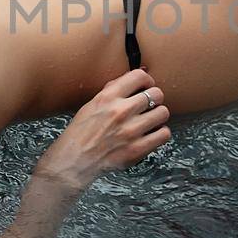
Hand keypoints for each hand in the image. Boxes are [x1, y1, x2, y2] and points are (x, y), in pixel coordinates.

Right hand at [37, 68, 171, 186]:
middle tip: (149, 106)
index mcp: (107, 97)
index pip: (139, 76)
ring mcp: (130, 131)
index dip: (147, 80)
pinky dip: (160, 134)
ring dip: (158, 116)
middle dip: (155, 98)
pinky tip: (150, 134)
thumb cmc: (81, 133)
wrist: (74, 161)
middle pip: (156, 93)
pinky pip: (164, 134)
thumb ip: (114, 90)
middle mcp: (120, 111)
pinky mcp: (137, 150)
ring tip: (150, 121)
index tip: (145, 87)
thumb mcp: (92, 104)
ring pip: (163, 113)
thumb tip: (138, 76)